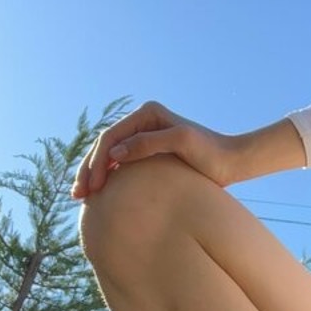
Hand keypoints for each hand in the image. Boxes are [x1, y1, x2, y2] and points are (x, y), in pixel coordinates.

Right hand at [71, 101, 240, 198]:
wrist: (232, 162)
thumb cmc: (211, 152)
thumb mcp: (182, 143)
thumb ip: (149, 144)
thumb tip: (115, 153)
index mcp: (147, 113)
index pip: (111, 137)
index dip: (97, 162)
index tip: (94, 187)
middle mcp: (143, 121)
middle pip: (105, 145)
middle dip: (88, 169)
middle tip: (78, 195)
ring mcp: (145, 136)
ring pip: (109, 155)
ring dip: (93, 174)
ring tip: (82, 197)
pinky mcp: (150, 152)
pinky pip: (121, 163)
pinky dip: (107, 177)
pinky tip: (100, 194)